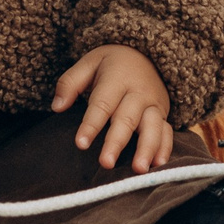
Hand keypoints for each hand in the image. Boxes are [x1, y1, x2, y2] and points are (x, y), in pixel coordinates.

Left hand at [52, 44, 175, 171]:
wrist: (146, 54)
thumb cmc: (111, 64)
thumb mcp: (89, 62)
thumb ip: (70, 83)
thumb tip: (57, 107)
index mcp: (117, 78)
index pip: (102, 104)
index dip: (92, 124)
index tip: (81, 144)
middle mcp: (138, 92)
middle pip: (127, 119)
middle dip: (117, 142)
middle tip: (106, 163)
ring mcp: (153, 104)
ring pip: (152, 127)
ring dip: (147, 148)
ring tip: (139, 169)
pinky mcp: (163, 114)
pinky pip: (167, 132)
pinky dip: (165, 149)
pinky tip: (158, 165)